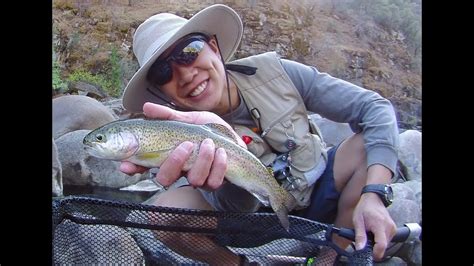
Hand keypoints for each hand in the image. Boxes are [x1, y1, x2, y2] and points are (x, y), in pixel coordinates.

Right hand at [120, 102, 244, 189]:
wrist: (233, 140)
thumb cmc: (207, 131)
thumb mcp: (187, 120)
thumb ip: (167, 116)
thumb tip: (145, 107)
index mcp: (168, 156)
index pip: (144, 166)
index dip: (134, 168)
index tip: (126, 165)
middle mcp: (179, 171)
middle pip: (165, 179)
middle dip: (174, 162)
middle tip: (186, 145)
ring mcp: (197, 178)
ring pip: (193, 179)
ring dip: (202, 160)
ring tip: (208, 143)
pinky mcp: (214, 182)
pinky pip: (213, 181)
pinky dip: (218, 165)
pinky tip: (221, 152)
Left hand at [352, 193, 396, 260]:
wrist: (373, 198)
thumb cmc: (364, 208)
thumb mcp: (358, 221)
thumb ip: (359, 235)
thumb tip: (360, 248)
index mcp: (380, 225)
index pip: (382, 245)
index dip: (375, 253)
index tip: (369, 254)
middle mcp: (389, 227)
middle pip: (383, 246)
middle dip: (374, 246)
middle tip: (366, 238)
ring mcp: (392, 228)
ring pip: (385, 244)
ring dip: (377, 242)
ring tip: (370, 232)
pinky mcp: (393, 229)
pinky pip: (387, 239)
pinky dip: (380, 239)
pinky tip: (374, 232)